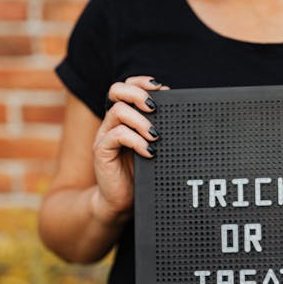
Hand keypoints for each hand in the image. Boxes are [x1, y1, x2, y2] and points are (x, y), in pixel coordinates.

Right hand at [90, 76, 167, 224]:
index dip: (141, 82)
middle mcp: (113, 122)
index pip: (127, 87)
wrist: (122, 201)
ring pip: (118, 112)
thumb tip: (181, 114)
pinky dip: (136, 141)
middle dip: (137, 93)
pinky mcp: (102, 151)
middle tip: (154, 108)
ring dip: (141, 121)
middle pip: (116, 91)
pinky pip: (116, 136)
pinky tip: (149, 152)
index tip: (161, 88)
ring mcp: (105, 135)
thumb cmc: (141, 174)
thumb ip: (160, 130)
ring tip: (155, 136)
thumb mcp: (153, 147)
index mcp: (125, 118)